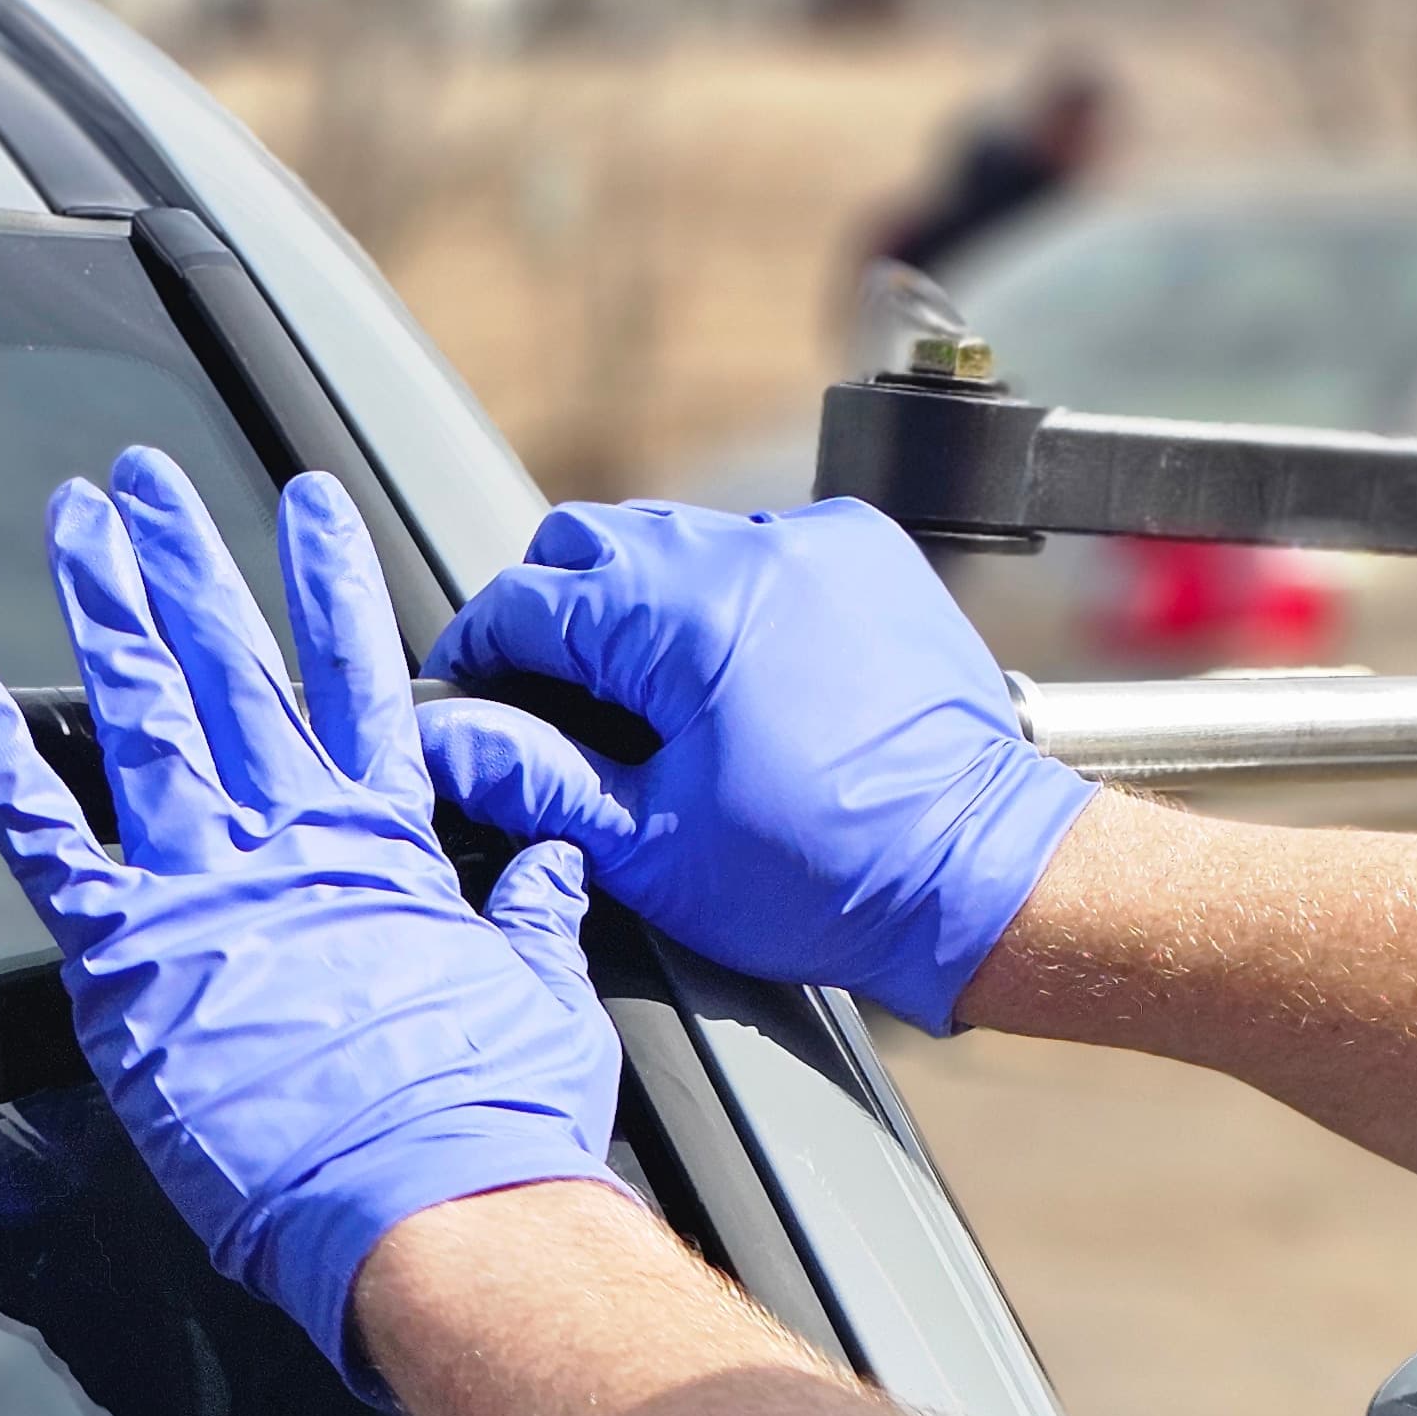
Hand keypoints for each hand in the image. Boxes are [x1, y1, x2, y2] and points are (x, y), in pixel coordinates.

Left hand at [0, 446, 623, 1382]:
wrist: (437, 1207)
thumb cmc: (492, 1131)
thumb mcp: (543, 1002)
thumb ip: (535, 922)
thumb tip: (555, 875)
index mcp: (385, 849)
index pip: (357, 682)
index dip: (329, 585)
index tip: (306, 508)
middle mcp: (291, 842)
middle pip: (231, 666)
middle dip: (187, 562)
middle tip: (143, 485)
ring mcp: (208, 887)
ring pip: (144, 709)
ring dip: (107, 604)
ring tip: (76, 518)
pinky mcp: (130, 957)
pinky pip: (41, 834)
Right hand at [418, 495, 1093, 1035]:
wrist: (971, 872)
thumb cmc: (822, 878)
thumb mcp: (648, 847)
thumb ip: (532, 779)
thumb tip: (445, 740)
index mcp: (680, 618)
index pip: (527, 598)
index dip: (478, 652)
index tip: (469, 698)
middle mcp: (747, 552)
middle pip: (591, 540)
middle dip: (553, 610)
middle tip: (554, 700)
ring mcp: (813, 542)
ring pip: (674, 537)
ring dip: (639, 602)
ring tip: (649, 698)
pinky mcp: (865, 552)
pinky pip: (758, 547)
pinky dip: (726, 597)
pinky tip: (737, 678)